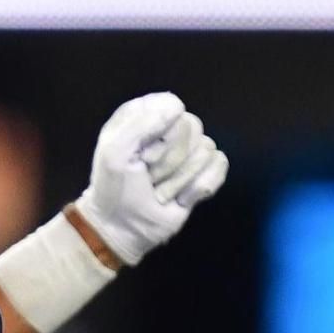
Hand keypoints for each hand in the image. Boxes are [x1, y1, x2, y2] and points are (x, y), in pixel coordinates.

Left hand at [72, 93, 227, 265]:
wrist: (125, 227)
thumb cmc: (114, 187)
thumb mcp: (115, 153)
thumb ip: (140, 124)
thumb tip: (177, 107)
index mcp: (141, 115)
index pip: (170, 105)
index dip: (159, 131)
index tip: (141, 153)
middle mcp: (167, 128)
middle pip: (192, 126)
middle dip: (168, 160)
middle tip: (148, 175)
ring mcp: (189, 150)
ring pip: (206, 149)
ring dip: (178, 179)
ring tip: (159, 190)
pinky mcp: (205, 172)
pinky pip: (219, 166)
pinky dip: (198, 188)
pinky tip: (179, 198)